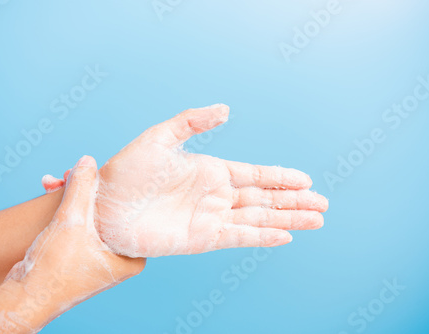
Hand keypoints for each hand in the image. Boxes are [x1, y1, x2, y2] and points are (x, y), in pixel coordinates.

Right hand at [0, 156, 144, 331]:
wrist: (24, 297)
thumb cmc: (53, 269)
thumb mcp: (71, 221)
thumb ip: (81, 188)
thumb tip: (88, 160)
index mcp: (132, 257)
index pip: (131, 212)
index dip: (112, 189)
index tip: (98, 172)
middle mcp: (121, 258)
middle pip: (110, 212)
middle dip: (87, 191)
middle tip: (68, 175)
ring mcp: (103, 257)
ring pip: (94, 216)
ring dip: (75, 197)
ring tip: (56, 182)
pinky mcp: (85, 255)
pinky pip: (83, 225)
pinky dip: (70, 210)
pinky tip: (54, 191)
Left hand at [43, 104, 327, 257]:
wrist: (105, 207)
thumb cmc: (128, 172)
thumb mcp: (160, 137)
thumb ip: (193, 121)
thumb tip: (227, 109)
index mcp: (210, 170)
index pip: (256, 174)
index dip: (282, 177)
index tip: (307, 180)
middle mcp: (215, 195)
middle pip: (265, 197)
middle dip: (294, 201)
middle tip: (323, 204)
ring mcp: (211, 217)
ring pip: (259, 218)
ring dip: (288, 219)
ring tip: (317, 220)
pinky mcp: (201, 238)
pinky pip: (239, 236)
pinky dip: (262, 237)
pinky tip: (284, 236)